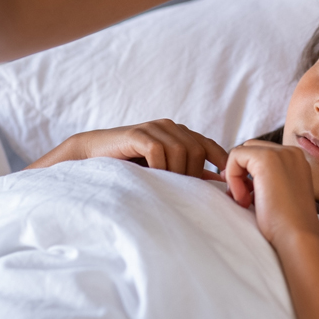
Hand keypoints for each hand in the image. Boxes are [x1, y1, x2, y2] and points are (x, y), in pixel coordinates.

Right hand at [25, 119, 226, 178]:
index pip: (207, 144)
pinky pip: (159, 151)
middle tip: (181, 192)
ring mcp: (154, 128)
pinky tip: (152, 177)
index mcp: (177, 133)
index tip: (224, 180)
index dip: (219, 160)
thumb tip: (215, 182)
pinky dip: (159, 168)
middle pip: (197, 150)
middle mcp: (169, 126)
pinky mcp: (138, 133)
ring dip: (175, 174)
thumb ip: (185, 170)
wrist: (93, 154)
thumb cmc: (129, 165)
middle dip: (193, 174)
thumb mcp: (162, 168)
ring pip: (181, 151)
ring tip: (164, 186)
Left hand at [224, 140, 318, 243]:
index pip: (261, 154)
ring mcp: (280, 153)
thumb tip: (232, 173)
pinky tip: (243, 199)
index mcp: (296, 160)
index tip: (247, 197)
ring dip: (236, 177)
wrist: (297, 236)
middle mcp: (291, 152)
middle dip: (240, 172)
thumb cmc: (286, 224)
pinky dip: (233, 178)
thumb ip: (264, 180)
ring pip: (241, 152)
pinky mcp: (266, 159)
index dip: (247, 174)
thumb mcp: (277, 194)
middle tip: (243, 199)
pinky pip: (235, 156)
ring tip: (245, 201)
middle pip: (250, 149)